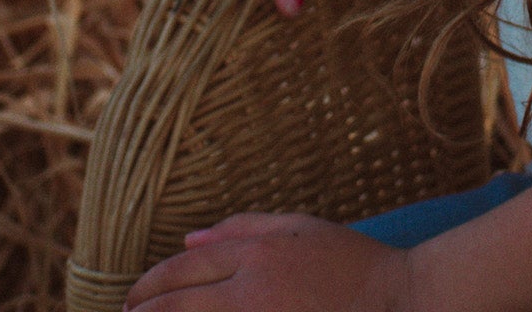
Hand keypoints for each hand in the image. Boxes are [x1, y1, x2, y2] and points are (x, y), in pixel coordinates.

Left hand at [124, 213, 407, 311]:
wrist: (399, 303)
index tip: (132, 299)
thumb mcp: (300, 228)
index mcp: (258, 254)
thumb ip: (243, 228)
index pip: (184, 269)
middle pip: (178, 302)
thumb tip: (188, 239)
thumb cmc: (351, 263)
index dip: (151, 285)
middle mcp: (251, 291)